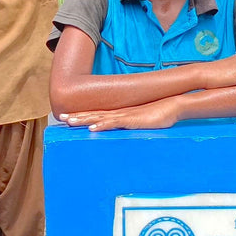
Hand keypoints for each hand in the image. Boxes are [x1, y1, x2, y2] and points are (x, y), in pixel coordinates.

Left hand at [59, 98, 179, 131]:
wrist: (173, 106)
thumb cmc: (160, 115)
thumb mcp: (142, 122)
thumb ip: (133, 125)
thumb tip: (127, 130)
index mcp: (120, 114)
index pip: (98, 114)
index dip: (83, 116)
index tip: (70, 118)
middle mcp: (119, 113)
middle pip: (94, 114)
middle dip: (77, 116)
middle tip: (62, 118)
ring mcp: (124, 116)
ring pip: (99, 117)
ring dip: (84, 119)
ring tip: (70, 122)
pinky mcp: (132, 120)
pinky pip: (114, 123)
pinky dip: (102, 125)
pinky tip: (92, 128)